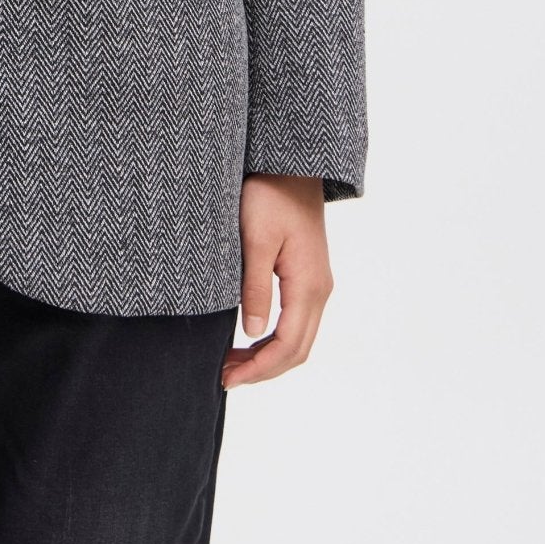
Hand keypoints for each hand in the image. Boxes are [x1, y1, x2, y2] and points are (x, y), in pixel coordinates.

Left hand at [222, 175, 333, 389]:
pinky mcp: (308, 275)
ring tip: (232, 362)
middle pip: (297, 349)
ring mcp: (317, 283)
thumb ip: (256, 287)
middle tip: (225, 377)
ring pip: (299, 338)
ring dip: (268, 356)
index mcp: (308, 285)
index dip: (258, 369)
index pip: (288, 345)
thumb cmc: (270, 193)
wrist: (291, 164)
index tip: (226, 378)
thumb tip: (253, 333)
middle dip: (262, 370)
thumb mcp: (256, 239)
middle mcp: (319, 290)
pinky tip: (251, 338)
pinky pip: (297, 321)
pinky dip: (275, 339)